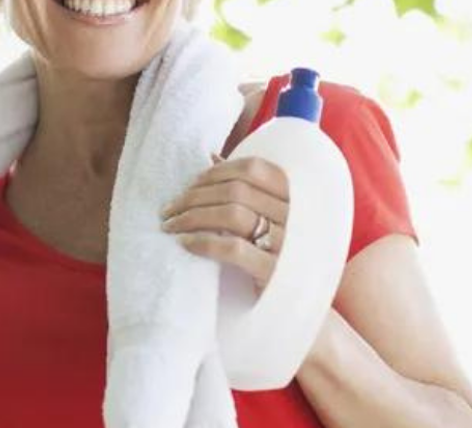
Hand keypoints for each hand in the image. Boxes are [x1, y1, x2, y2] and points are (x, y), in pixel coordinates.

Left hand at [161, 155, 289, 288]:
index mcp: (297, 198)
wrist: (302, 315)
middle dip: (194, 196)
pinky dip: (203, 241)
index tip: (190, 184)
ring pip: (232, 214)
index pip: (254, 169)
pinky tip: (184, 243)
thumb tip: (211, 157)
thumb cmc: (279, 258)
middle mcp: (297, 217)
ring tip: (170, 225)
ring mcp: (288, 246)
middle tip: (169, 208)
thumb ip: (247, 190)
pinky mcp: (275, 274)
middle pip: (236, 190)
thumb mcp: (271, 220)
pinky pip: (233, 248)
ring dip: (192, 216)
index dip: (215, 173)